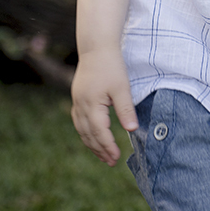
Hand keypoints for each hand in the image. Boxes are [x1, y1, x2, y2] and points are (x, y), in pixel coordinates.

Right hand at [71, 45, 136, 165]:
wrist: (96, 47)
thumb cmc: (111, 65)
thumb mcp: (122, 87)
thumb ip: (126, 109)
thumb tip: (132, 130)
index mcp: (92, 104)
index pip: (100, 132)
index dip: (108, 147)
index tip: (117, 158)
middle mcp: (81, 105)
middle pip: (88, 134)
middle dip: (100, 150)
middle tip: (111, 162)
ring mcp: (77, 101)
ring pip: (81, 129)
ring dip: (91, 143)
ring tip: (103, 155)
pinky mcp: (78, 97)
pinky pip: (78, 121)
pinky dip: (86, 132)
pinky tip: (92, 136)